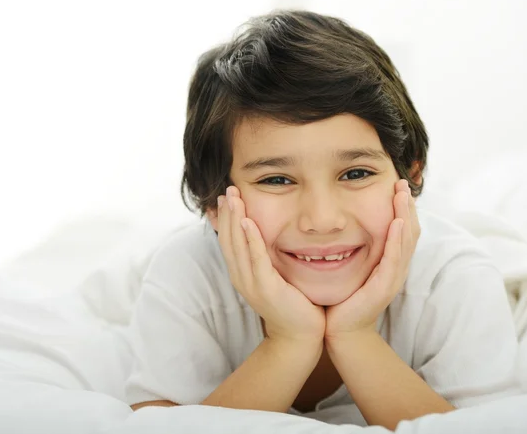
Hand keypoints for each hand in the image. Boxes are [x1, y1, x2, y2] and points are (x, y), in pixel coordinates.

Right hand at [217, 186, 325, 344]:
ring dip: (234, 219)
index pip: (229, 241)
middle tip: (227, 189)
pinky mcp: (266, 288)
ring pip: (237, 245)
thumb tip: (269, 237)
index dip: (225, 218)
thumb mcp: (276, 276)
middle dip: (227, 213)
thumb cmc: (293, 304)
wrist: (301, 337)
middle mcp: (242, 277)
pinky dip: (250, 239)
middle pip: (228, 239)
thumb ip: (269, 258)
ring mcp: (252, 284)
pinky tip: (247, 222)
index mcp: (243, 274)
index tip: (226, 197)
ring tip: (233, 197)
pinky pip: (256, 258)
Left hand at [325, 179, 419, 341]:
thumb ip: (353, 247)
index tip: (396, 185)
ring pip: (406, 241)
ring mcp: (393, 277)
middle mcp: (395, 267)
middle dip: (407, 205)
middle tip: (402, 182)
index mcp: (389, 261)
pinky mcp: (384, 286)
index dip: (402, 208)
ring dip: (405, 216)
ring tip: (402, 195)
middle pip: (409, 230)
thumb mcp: (351, 266)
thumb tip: (342, 222)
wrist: (341, 330)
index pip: (402, 229)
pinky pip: (394, 258)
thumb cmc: (343, 297)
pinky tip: (396, 223)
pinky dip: (397, 239)